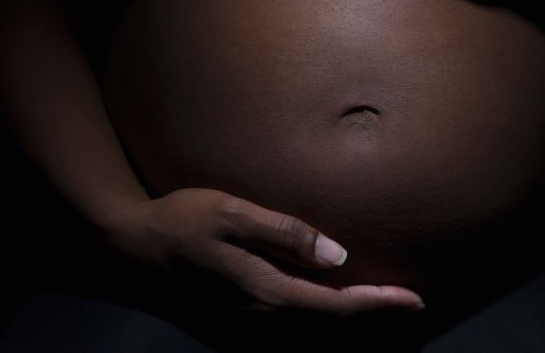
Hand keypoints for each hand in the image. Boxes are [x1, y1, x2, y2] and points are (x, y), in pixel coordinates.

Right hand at [104, 187, 425, 314]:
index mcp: (265, 292)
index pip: (336, 304)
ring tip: (380, 302)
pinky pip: (288, 328)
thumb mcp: (232, 214)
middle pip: (328, 325)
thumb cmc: (182, 220)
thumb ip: (285, 233)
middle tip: (409, 301)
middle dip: (371, 315)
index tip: (414, 299)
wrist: (130, 248)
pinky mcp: (231, 325)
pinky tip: (328, 302)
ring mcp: (243, 327)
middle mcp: (259, 319)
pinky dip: (318, 319)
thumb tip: (336, 256)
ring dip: (347, 318)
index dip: (378, 303)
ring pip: (310, 331)